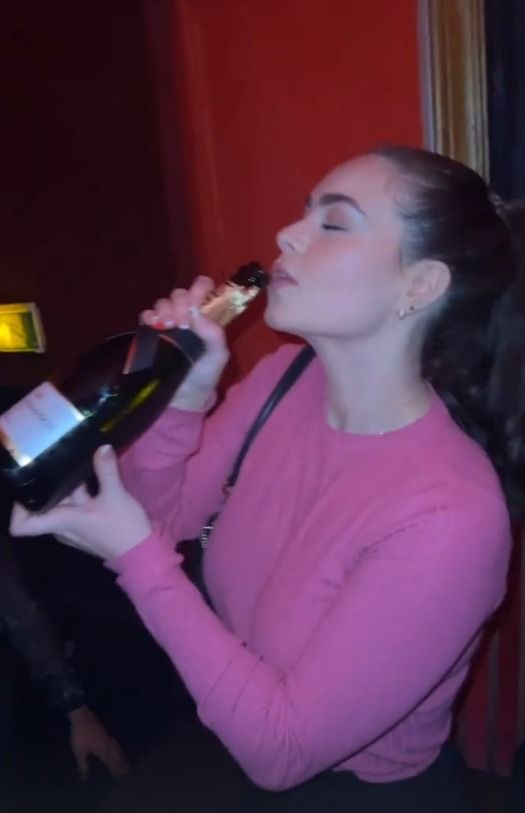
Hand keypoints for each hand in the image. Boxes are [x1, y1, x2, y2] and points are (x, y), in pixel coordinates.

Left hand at [10, 445, 151, 560]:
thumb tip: (102, 446)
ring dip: (66, 486)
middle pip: (43, 506)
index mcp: (62, 521)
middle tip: (53, 460)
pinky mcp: (87, 524)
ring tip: (73, 462)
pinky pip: (74, 506)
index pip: (23, 525)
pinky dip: (79, 493)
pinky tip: (91, 475)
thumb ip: (106, 470)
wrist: (142, 553)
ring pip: (61, 504)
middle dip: (47, 485)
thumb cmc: (124, 528)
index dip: (18, 508)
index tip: (27, 485)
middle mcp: (63, 526)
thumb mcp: (116, 496)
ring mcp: (75, 526)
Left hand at [68, 706, 128, 780]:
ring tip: (124, 762)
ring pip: (117, 748)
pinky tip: (116, 749)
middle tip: (126, 771)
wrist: (82, 717)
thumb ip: (83, 765)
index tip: (120, 777)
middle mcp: (108, 744)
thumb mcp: (79, 752)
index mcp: (102, 750)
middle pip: (117, 755)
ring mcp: (108, 737)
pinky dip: (118, 748)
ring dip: (121, 756)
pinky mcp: (106, 732)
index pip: (111, 762)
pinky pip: (115, 743)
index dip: (115, 770)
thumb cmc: (80, 735)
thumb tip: (85, 777)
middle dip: (121, 763)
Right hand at [140, 276, 228, 410]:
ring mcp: (166, 324)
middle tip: (183, 322)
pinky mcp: (149, 334)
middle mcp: (185, 316)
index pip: (203, 289)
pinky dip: (149, 316)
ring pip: (162, 302)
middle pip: (180, 293)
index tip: (197, 304)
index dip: (200, 289)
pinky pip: (146, 316)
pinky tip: (154, 325)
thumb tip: (198, 314)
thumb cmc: (204, 376)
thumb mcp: (218, 356)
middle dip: (181, 302)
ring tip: (169, 325)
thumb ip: (215, 335)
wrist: (183, 400)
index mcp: (205, 317)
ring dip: (165, 309)